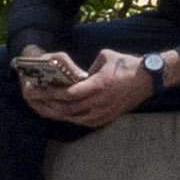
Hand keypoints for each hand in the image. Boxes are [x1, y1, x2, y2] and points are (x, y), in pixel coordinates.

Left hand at [20, 47, 142, 128]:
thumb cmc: (126, 65)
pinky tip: (59, 113)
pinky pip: (82, 121)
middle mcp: (99, 102)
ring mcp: (102, 113)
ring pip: (72, 118)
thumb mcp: (104, 58)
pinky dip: (69, 118)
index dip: (50, 94)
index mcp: (98, 85)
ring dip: (55, 113)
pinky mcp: (105, 119)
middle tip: (32, 99)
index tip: (35, 90)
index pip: (68, 94)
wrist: (147, 79)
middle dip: (47, 104)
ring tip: (41, 107)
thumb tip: (76, 76)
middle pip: (67, 108)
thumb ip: (87, 68)